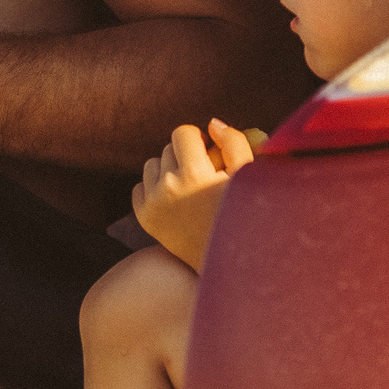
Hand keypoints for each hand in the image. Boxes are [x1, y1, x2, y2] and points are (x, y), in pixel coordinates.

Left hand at [130, 119, 264, 271]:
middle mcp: (167, 188)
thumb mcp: (248, 177)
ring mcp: (152, 205)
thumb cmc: (249, 216)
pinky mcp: (144, 219)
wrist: (232, 265)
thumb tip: (212, 123)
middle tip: (208, 174)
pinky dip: (155, 187)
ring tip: (194, 187)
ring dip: (169, 169)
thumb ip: (234, 143)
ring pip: (152, 165)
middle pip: (168, 149)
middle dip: (187, 155)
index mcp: (194, 175)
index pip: (182, 133)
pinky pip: (140, 186)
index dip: (199, 138)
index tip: (212, 151)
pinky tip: (178, 200)